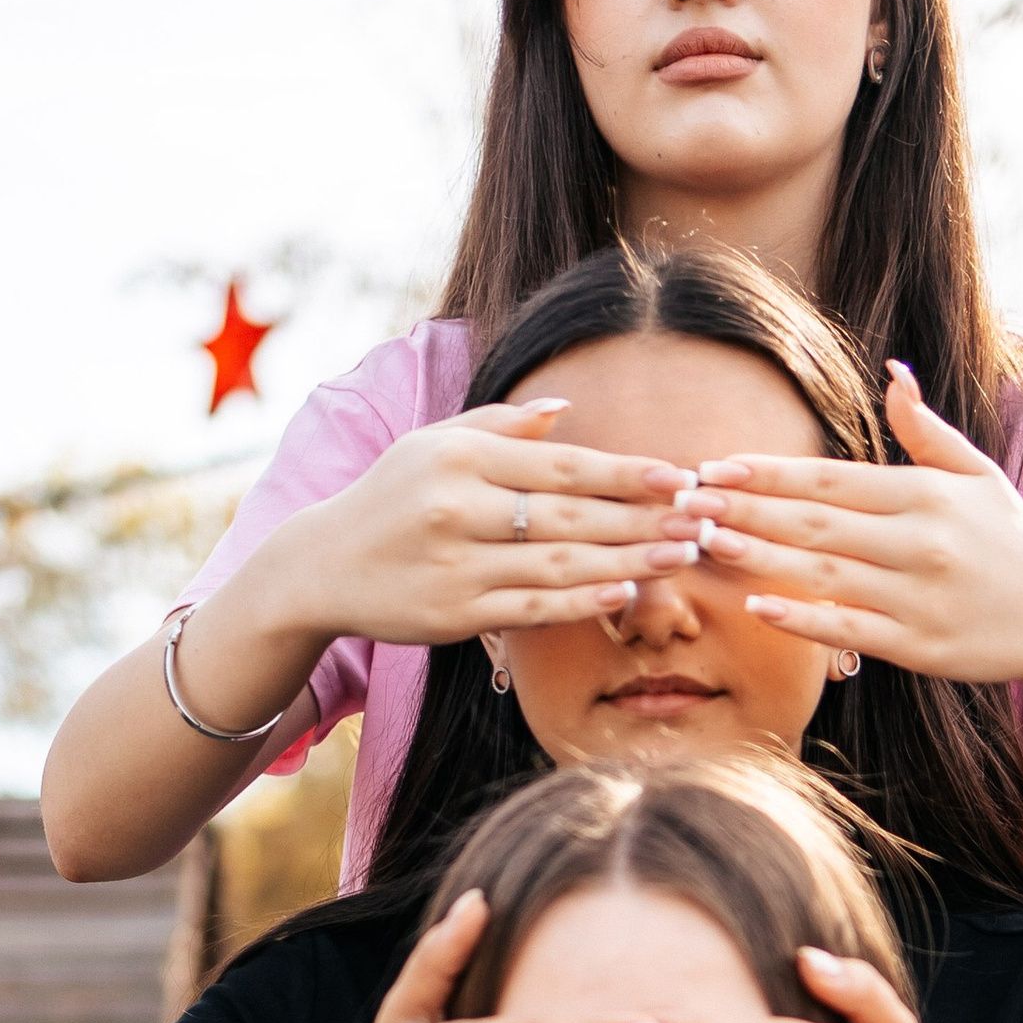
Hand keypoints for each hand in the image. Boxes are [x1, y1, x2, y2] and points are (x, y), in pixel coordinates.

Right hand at [296, 396, 700, 647]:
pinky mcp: (455, 612)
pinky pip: (532, 607)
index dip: (627, 472)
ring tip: (682, 554)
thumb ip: (500, 425)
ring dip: (630, 560)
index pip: (562, 465)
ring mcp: (457, 564)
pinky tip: (627, 591)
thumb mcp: (434, 444)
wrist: (321, 566)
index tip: (680, 475)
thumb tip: (567, 410)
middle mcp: (457, 507)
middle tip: (701, 519)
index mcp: (460, 456)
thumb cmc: (391, 498)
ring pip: (560, 564)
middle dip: (644, 518)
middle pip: (571, 515)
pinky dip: (582, 601)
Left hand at [679, 364, 1022, 707]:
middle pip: (815, 522)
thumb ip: (926, 429)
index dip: (770, 472)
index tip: (717, 465)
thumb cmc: (1011, 541)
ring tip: (706, 542)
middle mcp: (919, 541)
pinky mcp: (919, 646)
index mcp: (925, 493)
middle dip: (745, 509)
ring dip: (758, 556)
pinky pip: (849, 631)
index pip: (831, 479)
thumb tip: (893, 373)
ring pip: (822, 573)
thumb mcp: (978, 474)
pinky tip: (757, 607)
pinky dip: (802, 619)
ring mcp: (917, 596)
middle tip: (688, 501)